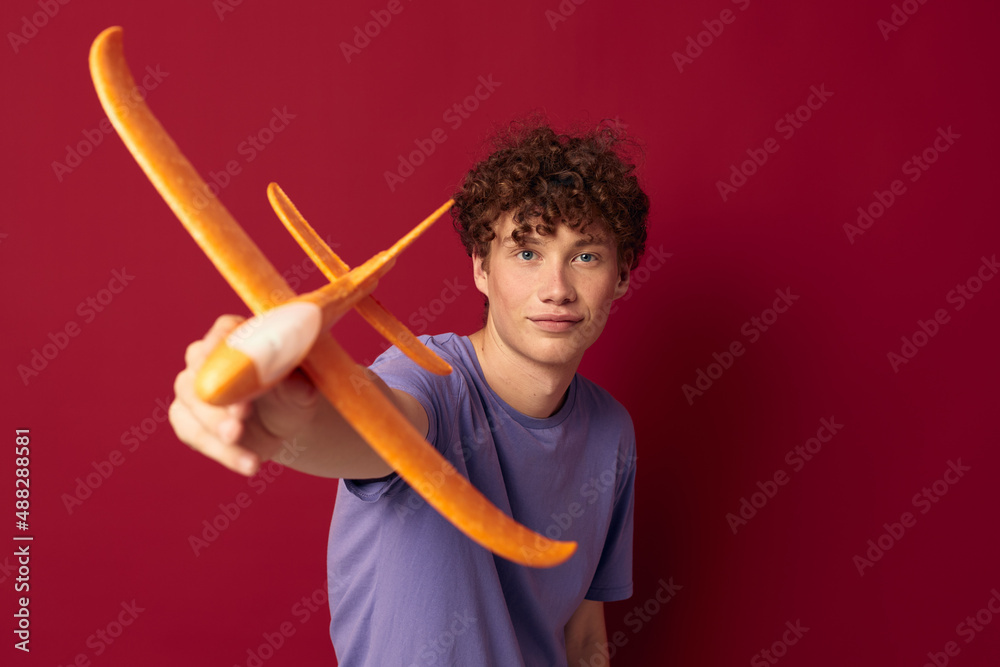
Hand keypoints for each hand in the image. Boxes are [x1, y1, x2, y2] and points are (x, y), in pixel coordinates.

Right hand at [169, 315, 320, 475]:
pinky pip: (196, 437)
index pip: (223, 332)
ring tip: (247, 451)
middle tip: (239, 420)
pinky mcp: (188, 420)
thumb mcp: (302, 388)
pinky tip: (250, 464)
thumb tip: (293, 383)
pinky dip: (223, 454)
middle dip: (217, 401)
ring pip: (190, 409)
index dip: (222, 348)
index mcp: (235, 335)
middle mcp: (205, 358)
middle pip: (198, 374)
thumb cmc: (293, 392)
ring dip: (216, 431)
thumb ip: (295, 383)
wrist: (286, 421)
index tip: (230, 367)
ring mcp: (191, 389)